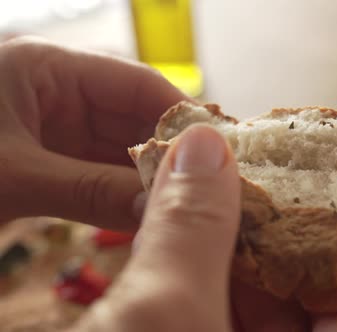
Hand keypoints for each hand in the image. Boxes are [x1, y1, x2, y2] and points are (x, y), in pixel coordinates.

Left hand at [0, 37, 187, 229]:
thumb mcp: (11, 176)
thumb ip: (89, 192)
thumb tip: (160, 212)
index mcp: (47, 69)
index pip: (137, 83)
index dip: (182, 115)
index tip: (220, 151)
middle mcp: (59, 96)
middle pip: (135, 121)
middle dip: (167, 157)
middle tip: (204, 191)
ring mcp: (56, 132)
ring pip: (121, 154)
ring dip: (148, 182)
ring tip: (183, 209)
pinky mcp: (50, 165)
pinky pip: (101, 178)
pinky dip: (124, 197)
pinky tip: (150, 216)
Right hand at [74, 125, 336, 331]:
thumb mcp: (161, 309)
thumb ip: (193, 226)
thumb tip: (204, 146)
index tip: (313, 193)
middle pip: (298, 292)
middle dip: (266, 232)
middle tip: (241, 178)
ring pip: (247, 299)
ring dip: (220, 246)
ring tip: (199, 192)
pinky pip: (207, 308)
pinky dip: (190, 273)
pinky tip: (166, 237)